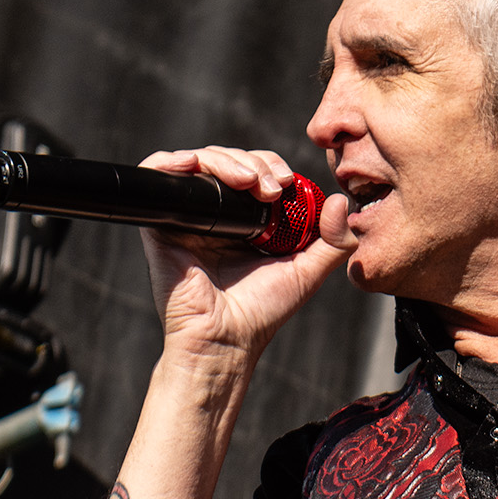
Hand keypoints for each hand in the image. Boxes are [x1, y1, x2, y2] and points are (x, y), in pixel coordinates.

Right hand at [136, 146, 354, 361]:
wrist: (225, 338)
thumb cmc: (262, 311)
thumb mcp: (308, 272)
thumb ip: (334, 241)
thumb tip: (341, 201)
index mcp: (246, 220)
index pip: (254, 170)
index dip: (270, 164)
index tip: (286, 181)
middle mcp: (216, 214)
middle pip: (228, 160)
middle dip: (253, 161)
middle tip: (272, 186)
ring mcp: (188, 217)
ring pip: (199, 161)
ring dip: (225, 160)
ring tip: (248, 181)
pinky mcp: (161, 223)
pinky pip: (156, 175)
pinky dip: (171, 160)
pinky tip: (192, 165)